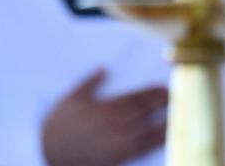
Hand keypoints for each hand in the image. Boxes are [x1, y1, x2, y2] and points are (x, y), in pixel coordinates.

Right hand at [42, 69, 167, 165]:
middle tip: (177, 100)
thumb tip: (103, 68)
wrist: (47, 155)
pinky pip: (142, 149)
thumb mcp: (71, 99)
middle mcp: (117, 122)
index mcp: (107, 107)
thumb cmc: (58, 127)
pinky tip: (166, 138)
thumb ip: (90, 82)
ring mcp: (119, 141)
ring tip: (177, 117)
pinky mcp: (118, 158)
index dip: (156, 93)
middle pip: (148, 111)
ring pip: (150, 130)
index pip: (139, 97)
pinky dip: (156, 142)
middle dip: (164, 104)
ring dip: (166, 123)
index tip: (166, 90)